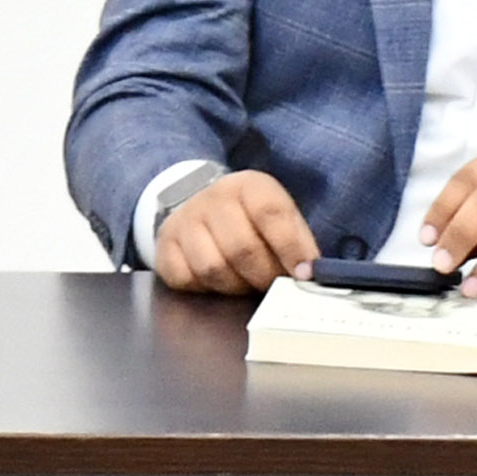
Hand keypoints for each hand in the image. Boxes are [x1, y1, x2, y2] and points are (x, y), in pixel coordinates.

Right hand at [153, 169, 317, 295]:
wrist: (202, 207)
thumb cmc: (250, 220)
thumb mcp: (279, 217)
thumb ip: (298, 241)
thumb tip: (311, 273)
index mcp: (248, 186)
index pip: (271, 213)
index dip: (290, 247)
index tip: (304, 274)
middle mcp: (212, 198)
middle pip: (242, 248)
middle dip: (264, 276)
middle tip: (275, 285)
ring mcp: (184, 222)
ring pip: (213, 268)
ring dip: (236, 286)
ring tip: (247, 283)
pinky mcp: (165, 246)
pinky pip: (185, 279)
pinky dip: (205, 289)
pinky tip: (218, 282)